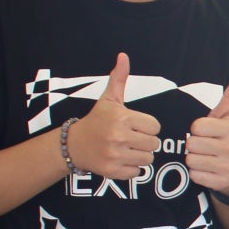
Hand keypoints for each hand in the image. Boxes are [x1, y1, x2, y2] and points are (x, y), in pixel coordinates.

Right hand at [67, 52, 161, 179]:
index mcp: (122, 118)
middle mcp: (119, 136)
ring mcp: (115, 155)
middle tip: (131, 139)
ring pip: (147, 159)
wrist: (74, 144)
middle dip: (145, 142)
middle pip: (154, 144)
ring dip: (140, 156)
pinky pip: (136, 172)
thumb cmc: (97, 120)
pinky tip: (120, 159)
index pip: (155, 127)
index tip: (136, 126)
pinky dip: (131, 168)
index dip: (147, 127)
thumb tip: (123, 56)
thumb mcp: (108, 99)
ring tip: (127, 149)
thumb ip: (119, 78)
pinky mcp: (112, 170)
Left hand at [186, 72, 228, 195]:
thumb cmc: (223, 140)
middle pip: (192, 143)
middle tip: (204, 147)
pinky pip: (195, 175)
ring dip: (193, 160)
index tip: (205, 133)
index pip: (197, 126)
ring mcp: (228, 165)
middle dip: (193, 146)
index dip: (196, 130)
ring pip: (191, 160)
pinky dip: (196, 174)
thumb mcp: (225, 118)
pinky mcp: (221, 181)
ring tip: (205, 158)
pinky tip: (206, 170)